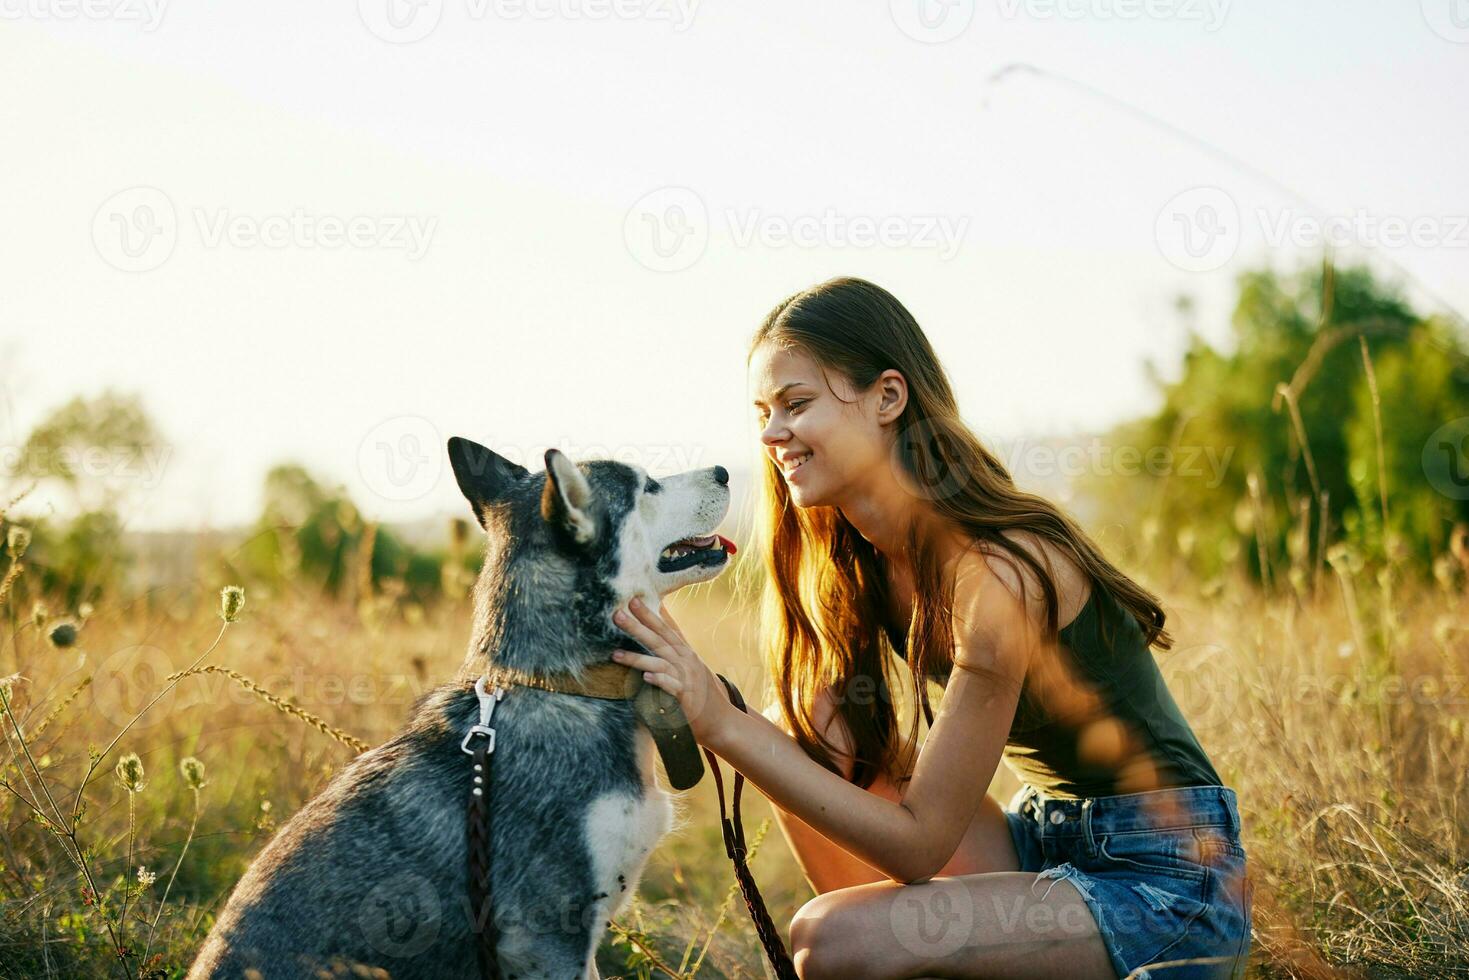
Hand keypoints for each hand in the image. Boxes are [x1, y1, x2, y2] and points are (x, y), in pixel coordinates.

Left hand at [611, 596, 733, 745]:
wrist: (721, 720)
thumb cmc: (701, 692)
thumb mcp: (691, 664)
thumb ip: (676, 645)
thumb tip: (665, 620)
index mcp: (685, 652)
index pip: (665, 629)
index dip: (649, 614)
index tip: (633, 600)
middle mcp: (686, 662)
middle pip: (658, 641)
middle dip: (637, 627)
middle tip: (616, 615)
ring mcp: (687, 679)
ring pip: (659, 663)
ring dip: (637, 658)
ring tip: (615, 654)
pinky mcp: (687, 698)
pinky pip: (671, 688)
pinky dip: (660, 681)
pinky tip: (646, 678)